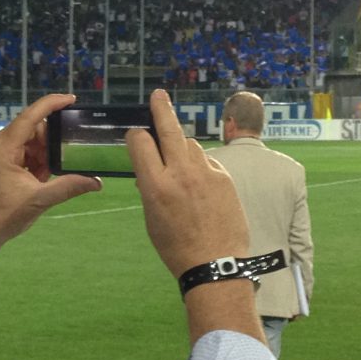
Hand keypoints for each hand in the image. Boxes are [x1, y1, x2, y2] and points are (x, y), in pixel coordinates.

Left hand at [0, 93, 101, 250]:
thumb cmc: (4, 216)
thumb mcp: (40, 200)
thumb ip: (69, 186)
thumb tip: (97, 182)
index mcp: (3, 148)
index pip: (30, 117)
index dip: (51, 104)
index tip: (71, 99)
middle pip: (31, 129)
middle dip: (50, 142)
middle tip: (64, 157)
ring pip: (28, 141)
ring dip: (43, 154)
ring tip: (47, 175)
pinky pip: (22, 151)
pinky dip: (35, 161)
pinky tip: (40, 178)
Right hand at [127, 90, 249, 278]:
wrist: (215, 263)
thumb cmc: (175, 246)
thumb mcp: (151, 219)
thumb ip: (150, 188)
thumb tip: (151, 171)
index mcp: (155, 185)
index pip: (140, 141)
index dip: (136, 136)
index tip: (136, 136)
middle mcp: (180, 173)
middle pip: (169, 128)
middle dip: (161, 108)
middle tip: (158, 95)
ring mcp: (206, 173)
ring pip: (190, 144)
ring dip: (181, 148)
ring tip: (180, 166)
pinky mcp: (225, 177)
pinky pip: (207, 161)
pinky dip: (200, 166)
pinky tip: (200, 185)